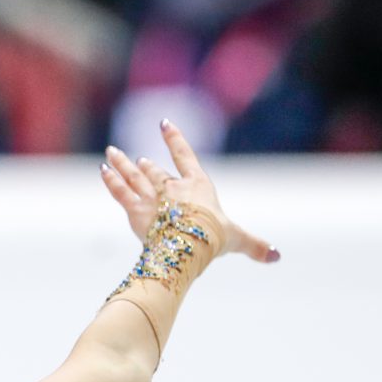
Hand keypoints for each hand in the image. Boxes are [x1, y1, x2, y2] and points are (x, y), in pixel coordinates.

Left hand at [101, 120, 276, 263]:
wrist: (188, 244)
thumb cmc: (214, 238)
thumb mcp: (237, 239)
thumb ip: (255, 246)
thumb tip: (277, 257)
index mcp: (196, 186)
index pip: (185, 155)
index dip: (174, 138)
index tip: (164, 123)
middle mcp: (172, 187)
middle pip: (155, 172)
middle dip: (146, 166)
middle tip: (138, 160)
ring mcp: (152, 197)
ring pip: (133, 177)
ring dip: (121, 164)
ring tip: (111, 152)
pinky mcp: (135, 210)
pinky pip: (120, 191)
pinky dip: (111, 180)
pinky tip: (104, 170)